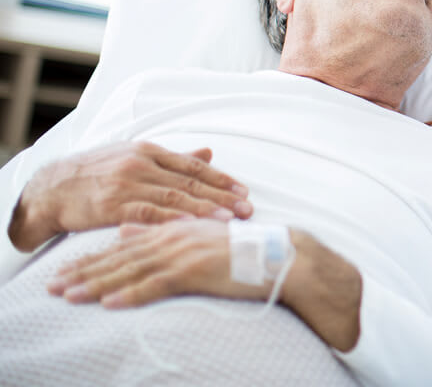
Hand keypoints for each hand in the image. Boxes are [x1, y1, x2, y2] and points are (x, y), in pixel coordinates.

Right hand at [8, 142, 252, 251]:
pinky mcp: (113, 206)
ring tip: (228, 219)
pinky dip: (171, 221)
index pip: (194, 166)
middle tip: (247, 209)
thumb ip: (174, 158)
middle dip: (222, 196)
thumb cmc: (96, 173)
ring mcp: (127, 185)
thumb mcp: (134, 157)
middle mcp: (142, 165)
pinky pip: (148, 214)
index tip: (245, 191)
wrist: (51, 189)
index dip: (222, 179)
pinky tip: (190, 228)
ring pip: (173, 198)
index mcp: (149, 152)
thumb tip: (210, 151)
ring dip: (204, 209)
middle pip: (190, 182)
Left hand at [46, 219, 266, 307]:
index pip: (124, 245)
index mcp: (173, 227)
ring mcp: (183, 252)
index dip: (93, 258)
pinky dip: (130, 294)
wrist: (277, 256)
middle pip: (119, 257)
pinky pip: (155, 285)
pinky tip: (108, 304)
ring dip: (97, 284)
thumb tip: (126, 231)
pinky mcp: (194, 270)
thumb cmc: (242, 250)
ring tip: (69, 296)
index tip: (65, 270)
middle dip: (84, 271)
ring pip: (130, 270)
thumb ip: (161, 230)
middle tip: (53, 285)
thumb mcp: (198, 235)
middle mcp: (173, 236)